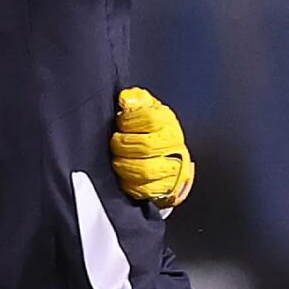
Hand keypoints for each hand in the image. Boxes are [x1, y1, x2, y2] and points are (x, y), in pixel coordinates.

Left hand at [111, 87, 195, 208]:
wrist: (171, 156)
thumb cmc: (153, 130)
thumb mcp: (146, 107)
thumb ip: (135, 99)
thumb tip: (126, 99)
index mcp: (167, 122)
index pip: (150, 119)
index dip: (129, 121)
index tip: (120, 123)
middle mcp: (173, 145)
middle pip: (146, 146)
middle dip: (123, 145)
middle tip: (115, 143)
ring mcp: (172, 168)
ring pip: (146, 170)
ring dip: (125, 165)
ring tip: (118, 159)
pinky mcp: (165, 187)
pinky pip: (145, 190)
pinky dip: (130, 184)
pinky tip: (124, 175)